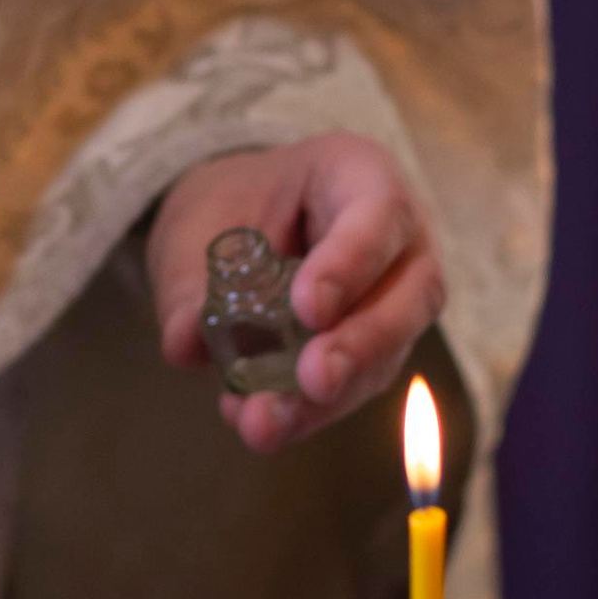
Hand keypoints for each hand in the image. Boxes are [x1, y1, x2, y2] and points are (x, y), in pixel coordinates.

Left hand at [147, 133, 443, 454]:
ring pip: (388, 353)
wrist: (240, 222)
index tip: (308, 309)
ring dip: (328, 400)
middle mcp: (399, 239)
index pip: (379, 212)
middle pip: (412, 293)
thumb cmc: (233, 204)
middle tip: (314, 380)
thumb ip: (191, 282)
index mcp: (361, 175)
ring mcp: (395, 298)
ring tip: (263, 423)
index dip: (351, 262)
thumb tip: (186, 343)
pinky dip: (309, 412)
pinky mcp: (375, 351)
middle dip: (361, 345)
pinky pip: (356, 386)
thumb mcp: (201, 224)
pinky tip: (261, 423)